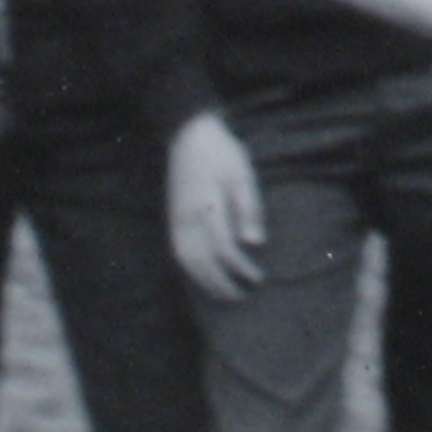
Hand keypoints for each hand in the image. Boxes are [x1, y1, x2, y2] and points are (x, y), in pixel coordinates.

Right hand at [169, 111, 266, 300]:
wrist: (189, 134)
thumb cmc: (222, 153)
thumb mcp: (243, 175)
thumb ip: (249, 209)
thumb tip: (255, 244)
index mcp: (208, 207)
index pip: (225, 249)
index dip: (241, 267)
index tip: (258, 279)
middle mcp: (187, 219)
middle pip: (203, 262)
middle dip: (222, 284)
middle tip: (242, 297)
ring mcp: (176, 220)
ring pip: (187, 261)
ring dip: (204, 282)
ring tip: (223, 294)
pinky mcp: (172, 219)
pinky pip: (178, 253)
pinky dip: (190, 271)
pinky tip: (202, 278)